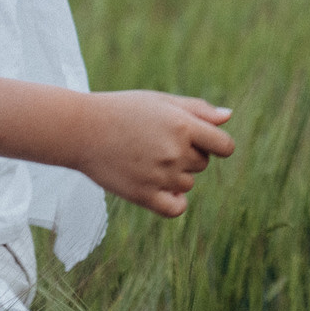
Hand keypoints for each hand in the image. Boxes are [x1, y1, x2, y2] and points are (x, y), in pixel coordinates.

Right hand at [77, 90, 236, 216]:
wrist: (81, 130)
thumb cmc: (124, 110)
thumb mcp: (162, 101)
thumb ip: (199, 110)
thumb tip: (228, 117)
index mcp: (184, 126)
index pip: (224, 146)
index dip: (216, 144)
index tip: (202, 142)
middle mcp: (176, 152)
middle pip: (203, 164)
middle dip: (189, 154)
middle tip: (158, 143)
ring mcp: (160, 176)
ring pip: (188, 184)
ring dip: (176, 175)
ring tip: (147, 159)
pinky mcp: (143, 195)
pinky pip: (176, 208)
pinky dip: (175, 202)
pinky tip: (162, 189)